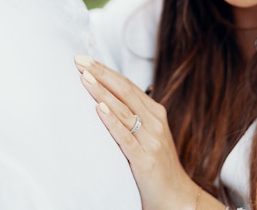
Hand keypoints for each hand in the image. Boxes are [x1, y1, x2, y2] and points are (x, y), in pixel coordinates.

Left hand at [74, 54, 200, 209]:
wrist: (177, 196)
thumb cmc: (158, 165)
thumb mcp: (149, 135)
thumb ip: (133, 116)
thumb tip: (107, 98)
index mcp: (156, 113)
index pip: (127, 85)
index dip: (106, 70)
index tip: (86, 60)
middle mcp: (155, 122)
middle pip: (124, 91)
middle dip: (100, 74)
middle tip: (80, 60)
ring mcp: (151, 140)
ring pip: (123, 110)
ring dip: (102, 92)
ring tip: (84, 77)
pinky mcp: (144, 159)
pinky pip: (125, 136)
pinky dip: (112, 121)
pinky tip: (99, 109)